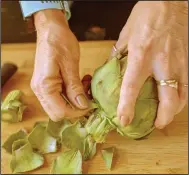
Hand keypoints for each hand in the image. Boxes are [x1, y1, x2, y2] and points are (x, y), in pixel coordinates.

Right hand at [31, 10, 88, 121]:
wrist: (50, 29)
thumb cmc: (60, 42)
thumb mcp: (70, 64)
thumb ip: (75, 87)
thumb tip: (83, 106)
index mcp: (44, 86)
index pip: (60, 112)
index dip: (77, 112)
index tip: (90, 104)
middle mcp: (41, 91)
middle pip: (59, 112)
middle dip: (76, 107)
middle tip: (89, 94)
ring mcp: (43, 88)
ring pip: (61, 105)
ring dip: (76, 99)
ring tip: (86, 84)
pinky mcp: (48, 84)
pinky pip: (61, 96)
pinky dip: (73, 93)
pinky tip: (81, 83)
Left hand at [112, 1, 187, 128]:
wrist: (170, 2)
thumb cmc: (147, 15)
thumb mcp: (126, 34)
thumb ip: (119, 54)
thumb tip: (112, 67)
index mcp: (141, 55)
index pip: (132, 87)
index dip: (127, 106)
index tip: (124, 120)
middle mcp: (161, 62)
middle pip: (167, 98)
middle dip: (162, 117)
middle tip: (155, 125)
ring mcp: (178, 62)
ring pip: (182, 95)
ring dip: (174, 110)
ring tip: (164, 117)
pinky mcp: (187, 60)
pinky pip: (187, 84)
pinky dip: (182, 97)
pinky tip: (175, 101)